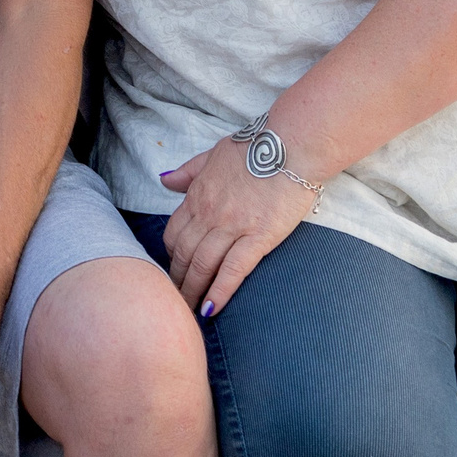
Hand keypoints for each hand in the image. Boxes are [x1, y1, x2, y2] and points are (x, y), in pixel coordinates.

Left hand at [157, 141, 311, 318]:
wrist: (292, 144)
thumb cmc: (257, 146)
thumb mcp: (214, 153)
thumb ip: (189, 171)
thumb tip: (164, 180)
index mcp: (198, 195)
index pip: (174, 233)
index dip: (172, 256)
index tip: (175, 270)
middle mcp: (210, 213)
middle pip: (185, 254)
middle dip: (178, 280)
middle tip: (177, 300)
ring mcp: (233, 226)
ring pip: (203, 265)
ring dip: (193, 291)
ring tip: (189, 311)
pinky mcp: (259, 236)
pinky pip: (234, 270)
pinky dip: (220, 292)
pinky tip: (212, 309)